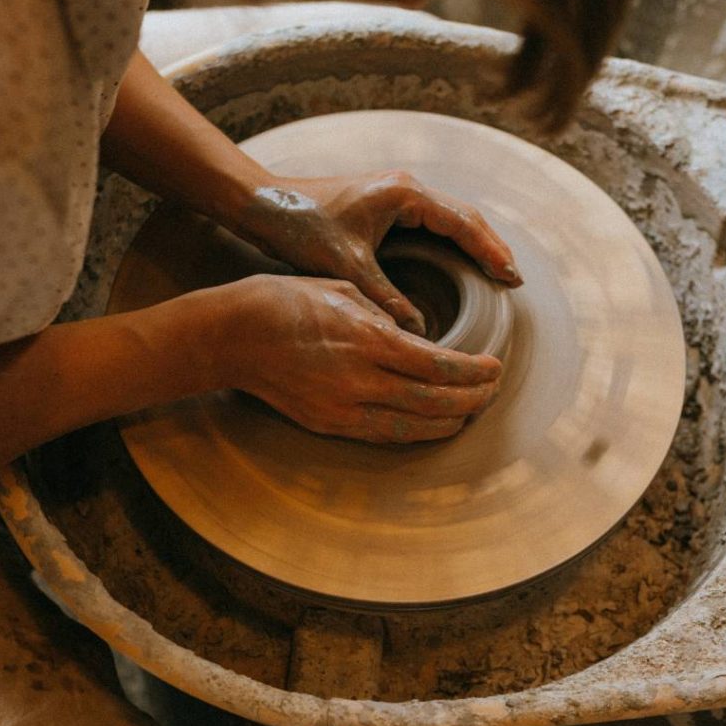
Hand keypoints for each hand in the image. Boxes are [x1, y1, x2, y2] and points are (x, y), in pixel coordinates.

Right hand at [217, 274, 501, 442]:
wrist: (231, 336)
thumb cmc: (284, 300)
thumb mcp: (342, 289)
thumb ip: (385, 315)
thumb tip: (416, 335)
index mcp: (367, 339)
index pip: (438, 364)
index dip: (473, 371)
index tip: (493, 367)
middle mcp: (360, 379)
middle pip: (434, 400)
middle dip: (472, 398)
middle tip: (493, 390)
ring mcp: (343, 407)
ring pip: (413, 426)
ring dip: (450, 421)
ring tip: (473, 410)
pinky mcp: (328, 424)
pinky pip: (384, 436)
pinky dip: (417, 432)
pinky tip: (434, 426)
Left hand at [230, 171, 522, 334]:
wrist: (263, 203)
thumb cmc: (301, 226)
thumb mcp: (347, 267)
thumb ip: (385, 299)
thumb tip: (418, 333)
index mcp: (404, 195)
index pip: (463, 223)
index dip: (491, 252)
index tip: (511, 278)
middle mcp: (406, 189)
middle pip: (464, 218)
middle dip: (490, 248)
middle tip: (513, 280)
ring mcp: (396, 194)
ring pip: (449, 220)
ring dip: (473, 246)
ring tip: (496, 275)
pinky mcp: (385, 205)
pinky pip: (431, 224)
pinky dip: (450, 245)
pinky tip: (457, 267)